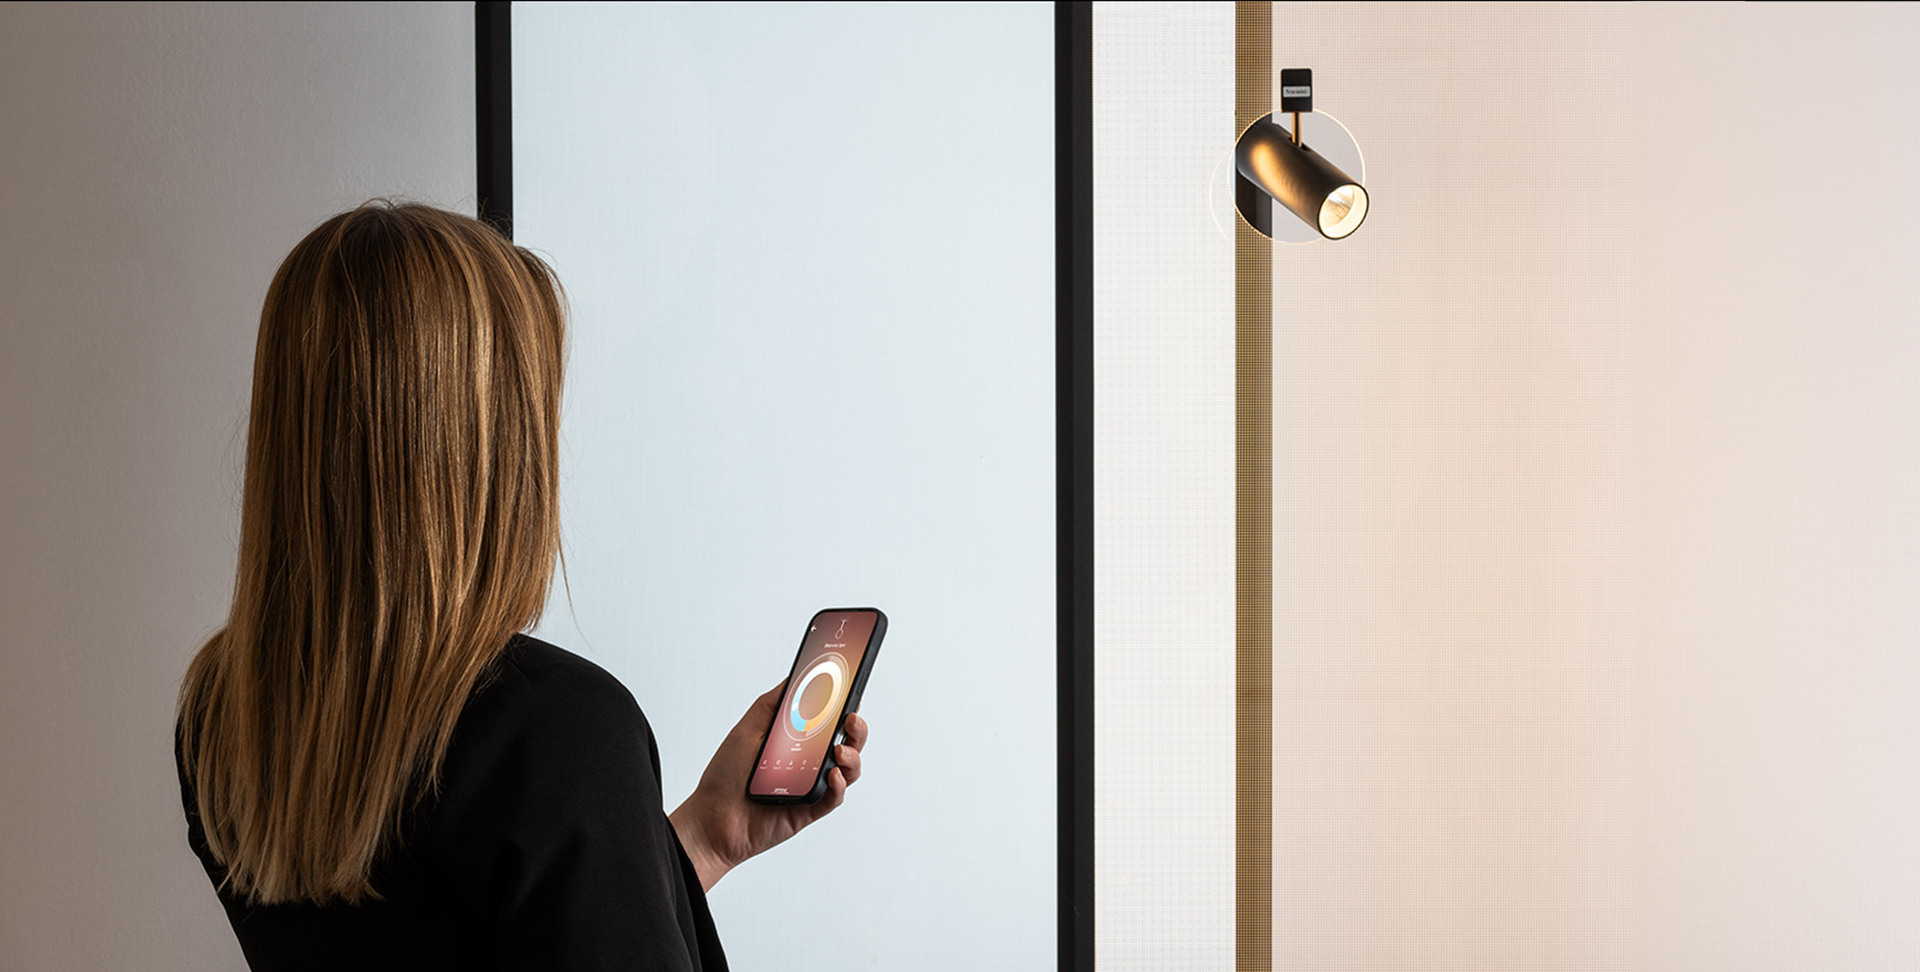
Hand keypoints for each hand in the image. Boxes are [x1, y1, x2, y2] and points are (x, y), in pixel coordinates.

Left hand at [669, 681, 868, 891]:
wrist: (711, 818)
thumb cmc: (726, 776)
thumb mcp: (748, 729)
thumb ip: (773, 703)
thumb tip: (796, 676)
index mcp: (798, 741)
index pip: (830, 720)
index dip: (846, 705)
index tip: (852, 689)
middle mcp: (809, 762)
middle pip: (848, 742)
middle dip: (857, 728)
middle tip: (851, 718)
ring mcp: (811, 786)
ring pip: (849, 770)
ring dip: (852, 756)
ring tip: (839, 751)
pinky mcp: (810, 809)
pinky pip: (834, 798)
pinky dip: (839, 786)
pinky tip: (831, 775)